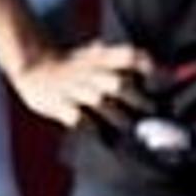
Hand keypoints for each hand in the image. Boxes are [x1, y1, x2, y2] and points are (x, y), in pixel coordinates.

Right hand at [6, 39, 157, 130]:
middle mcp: (91, 72)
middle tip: (154, 117)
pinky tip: (105, 140)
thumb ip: (122, 61)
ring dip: (120, 119)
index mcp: (101, 58)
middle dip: (138, 101)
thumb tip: (162, 69)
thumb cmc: (74, 66)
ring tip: (137, 135)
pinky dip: (92, 129)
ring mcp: (75, 89)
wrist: (34, 66)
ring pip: (102, 103)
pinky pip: (79, 120)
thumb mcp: (95, 55)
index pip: (129, 56)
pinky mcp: (60, 106)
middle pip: (119, 84)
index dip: (146, 66)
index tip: (161, 80)